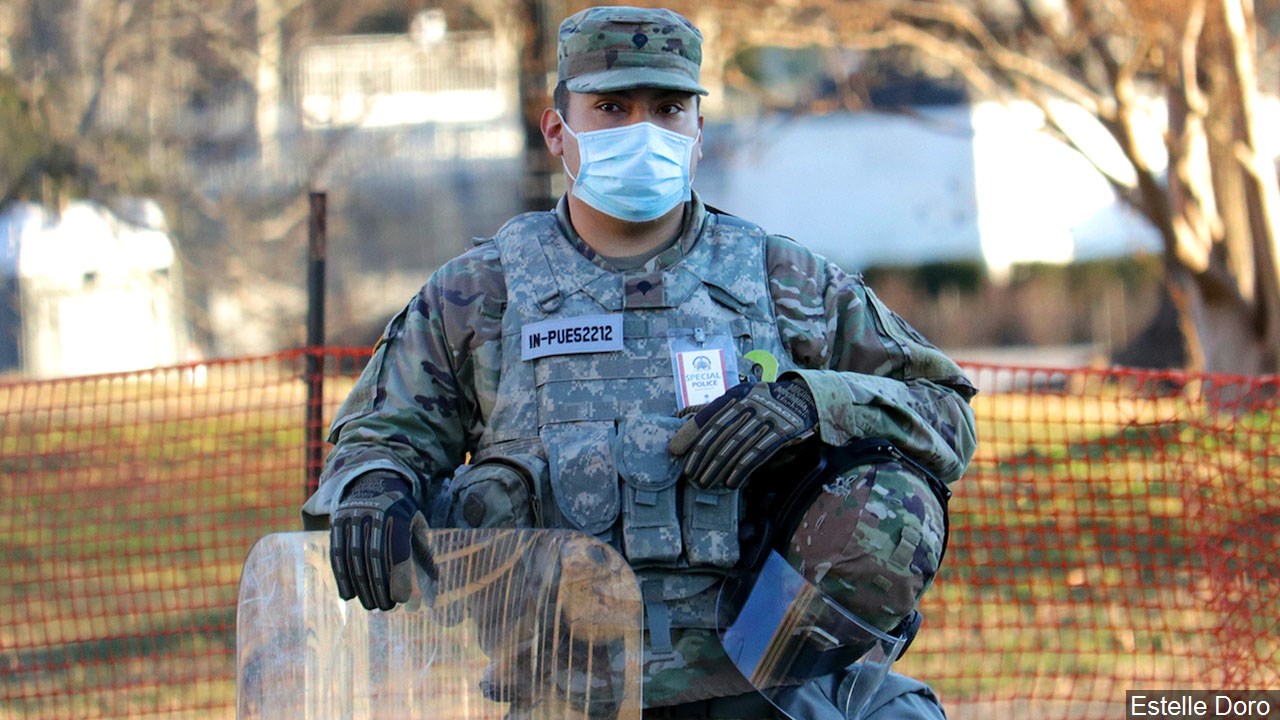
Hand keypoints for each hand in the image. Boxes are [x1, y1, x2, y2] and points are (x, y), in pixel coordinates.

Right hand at [330, 471, 427, 610]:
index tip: (402, 599)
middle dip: (380, 585)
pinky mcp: (337, 522)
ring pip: (354, 556)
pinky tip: (349, 595)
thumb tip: (436, 579)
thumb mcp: (416, 523)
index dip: (400, 575)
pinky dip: (342, 576)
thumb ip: (424, 550)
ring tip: (371, 605)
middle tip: (386, 607)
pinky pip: (337, 553)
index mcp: (399, 514)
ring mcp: (353, 517)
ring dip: (362, 585)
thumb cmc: (399, 511)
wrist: (372, 482)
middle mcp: (374, 514)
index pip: (398, 548)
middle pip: (374, 556)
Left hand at [668, 380, 817, 489]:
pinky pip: (758, 452)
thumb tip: (685, 421)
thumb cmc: (765, 400)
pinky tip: (730, 482)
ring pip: (736, 445)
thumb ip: (718, 410)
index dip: (690, 434)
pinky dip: (742, 468)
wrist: (805, 397)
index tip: (675, 450)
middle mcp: (750, 404)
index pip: (708, 416)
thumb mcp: (742, 396)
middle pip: (720, 434)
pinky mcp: (782, 432)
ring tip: (705, 483)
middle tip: (690, 475)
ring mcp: (767, 418)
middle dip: (702, 456)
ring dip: (718, 467)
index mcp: (737, 394)